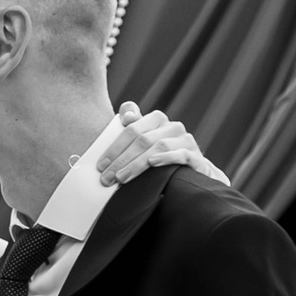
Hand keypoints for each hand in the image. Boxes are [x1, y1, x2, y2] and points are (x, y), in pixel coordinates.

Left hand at [98, 100, 228, 187]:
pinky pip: (181, 155)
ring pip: (158, 147)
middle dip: (121, 160)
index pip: (132, 129)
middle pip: (142, 140)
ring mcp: (185, 140)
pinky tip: (153, 164)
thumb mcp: (146, 143)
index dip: (114, 147)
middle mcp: (172, 126)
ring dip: (137, 164)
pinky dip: (166, 158)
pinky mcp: (195, 156)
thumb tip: (125, 116)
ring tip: (122, 178)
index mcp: (157, 120)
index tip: (100, 165)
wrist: (194, 171)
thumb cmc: (162, 157)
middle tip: (106, 177)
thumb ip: (133, 129)